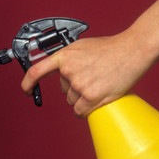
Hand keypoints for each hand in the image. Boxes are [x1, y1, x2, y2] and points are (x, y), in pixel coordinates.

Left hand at [20, 33, 149, 116]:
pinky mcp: (92, 96)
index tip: (26, 90)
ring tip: (98, 85)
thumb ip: (66, 59)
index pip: (36, 72)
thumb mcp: (81, 47)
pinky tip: (93, 103)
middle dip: (74, 88)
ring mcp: (80, 85)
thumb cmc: (109, 48)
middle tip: (91, 78)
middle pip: (64, 90)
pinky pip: (80, 111)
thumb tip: (56, 69)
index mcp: (64, 57)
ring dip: (82, 99)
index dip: (28, 83)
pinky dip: (84, 111)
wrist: (132, 50)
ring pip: (73, 101)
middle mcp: (69, 71)